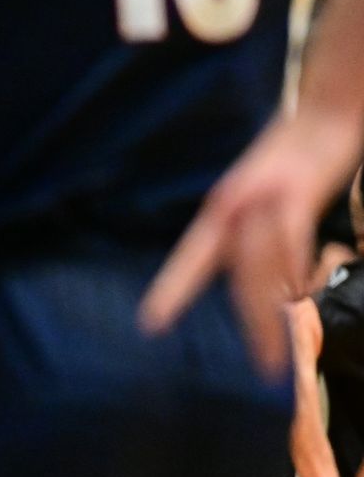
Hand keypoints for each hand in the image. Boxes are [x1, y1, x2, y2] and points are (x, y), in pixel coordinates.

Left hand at [140, 118, 335, 374]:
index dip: (172, 291)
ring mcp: (264, 199)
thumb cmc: (298, 155)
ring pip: (261, 268)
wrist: (326, 107)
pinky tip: (300, 295)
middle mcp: (234, 207)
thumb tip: (269, 276)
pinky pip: (290, 240)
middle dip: (249, 324)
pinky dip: (295, 269)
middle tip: (264, 369)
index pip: (191, 259)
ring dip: (271, 313)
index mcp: (221, 210)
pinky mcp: (296, 192)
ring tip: (279, 354)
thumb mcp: (264, 193)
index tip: (151, 325)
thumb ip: (256, 230)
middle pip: (238, 276)